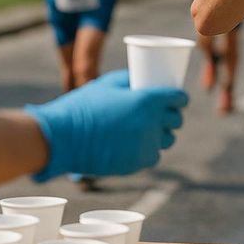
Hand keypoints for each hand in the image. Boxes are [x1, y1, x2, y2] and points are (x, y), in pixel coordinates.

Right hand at [26, 69, 186, 180]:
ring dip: (162, 134)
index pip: (179, 98)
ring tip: (150, 130)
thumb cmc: (83, 106)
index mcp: (148, 100)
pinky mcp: (136, 163)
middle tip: (163, 114)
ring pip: (166, 140)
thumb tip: (143, 81)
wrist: (63, 137)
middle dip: (172, 116)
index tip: (177, 99)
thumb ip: (130, 80)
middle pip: (176, 121)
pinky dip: (148, 150)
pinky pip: (152, 156)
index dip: (180, 98)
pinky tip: (139, 144)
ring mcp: (145, 145)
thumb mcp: (107, 84)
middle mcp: (152, 123)